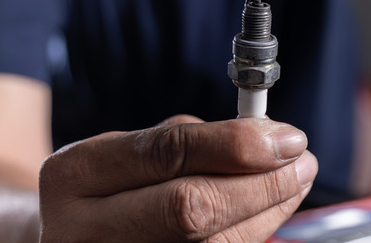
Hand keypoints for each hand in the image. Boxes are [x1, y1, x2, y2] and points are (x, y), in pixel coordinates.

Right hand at [38, 115, 316, 241]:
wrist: (68, 237)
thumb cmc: (111, 186)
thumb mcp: (129, 149)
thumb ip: (191, 141)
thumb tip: (267, 138)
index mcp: (75, 173)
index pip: (166, 154)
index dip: (236, 145)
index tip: (287, 137)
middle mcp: (81, 229)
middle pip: (190, 209)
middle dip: (261, 184)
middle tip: (301, 163)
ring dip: (267, 213)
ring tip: (293, 184)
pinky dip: (251, 235)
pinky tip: (267, 214)